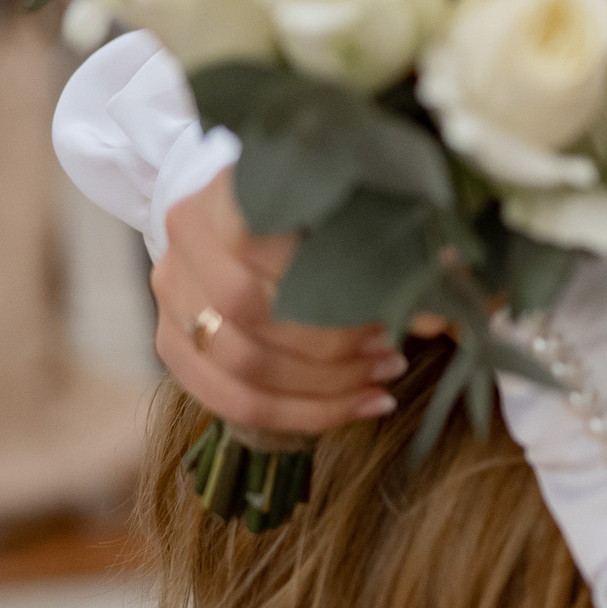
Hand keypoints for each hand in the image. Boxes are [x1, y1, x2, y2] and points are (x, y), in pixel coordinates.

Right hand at [151, 172, 404, 434]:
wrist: (254, 206)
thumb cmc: (324, 201)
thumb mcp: (362, 204)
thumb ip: (394, 247)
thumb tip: (435, 317)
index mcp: (226, 193)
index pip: (264, 252)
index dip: (328, 291)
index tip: (386, 309)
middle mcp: (184, 242)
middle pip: (252, 317)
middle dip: (333, 349)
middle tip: (393, 354)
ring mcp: (170, 295)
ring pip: (240, 366)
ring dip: (323, 387)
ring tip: (382, 377)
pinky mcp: (172, 342)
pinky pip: (226, 400)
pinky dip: (299, 414)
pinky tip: (355, 407)